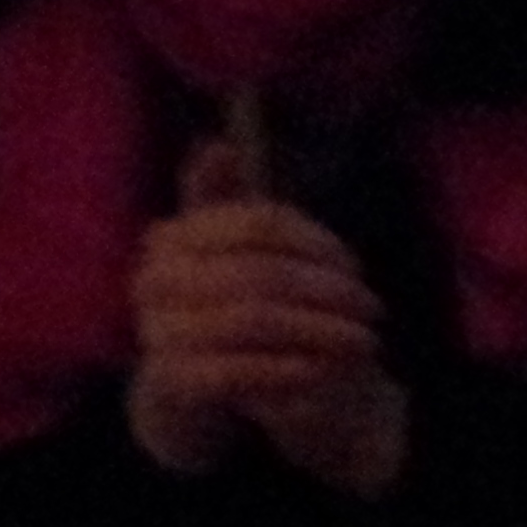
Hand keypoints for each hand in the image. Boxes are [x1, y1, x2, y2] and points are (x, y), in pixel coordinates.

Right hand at [128, 138, 408, 495]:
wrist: (185, 380)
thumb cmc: (219, 299)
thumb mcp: (228, 245)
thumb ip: (225, 198)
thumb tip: (217, 145)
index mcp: (171, 237)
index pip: (259, 225)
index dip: (316, 244)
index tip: (353, 265)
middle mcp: (154, 281)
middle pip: (262, 274)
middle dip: (327, 292)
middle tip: (371, 307)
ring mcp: (159, 331)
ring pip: (255, 321)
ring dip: (320, 332)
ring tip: (364, 341)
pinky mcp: (174, 381)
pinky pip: (241, 371)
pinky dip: (290, 368)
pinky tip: (326, 369)